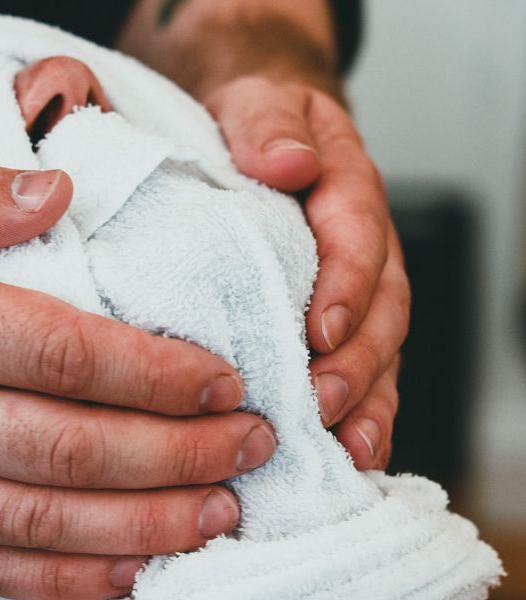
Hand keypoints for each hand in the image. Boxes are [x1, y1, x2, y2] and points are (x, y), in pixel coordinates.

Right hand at [0, 162, 275, 599]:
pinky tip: (129, 574)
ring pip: (43, 523)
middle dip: (179, 452)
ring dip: (145, 522)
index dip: (158, 373)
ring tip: (218, 515)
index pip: (65, 353)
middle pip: (73, 447)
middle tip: (251, 449)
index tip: (222, 381)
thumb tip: (59, 192)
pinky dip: (64, 581)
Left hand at [204, 76, 409, 469]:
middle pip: (381, 310)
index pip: (358, 239)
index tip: (319, 332)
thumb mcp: (256, 104)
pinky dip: (357, 415)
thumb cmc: (256, 129)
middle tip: (325, 404)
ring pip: (378, 353)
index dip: (346, 288)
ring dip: (367, 403)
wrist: (262, 139)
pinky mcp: (336, 326)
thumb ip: (269, 126)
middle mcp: (363, 250)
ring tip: (348, 449)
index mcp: (346, 191)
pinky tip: (342, 457)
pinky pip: (359, 373)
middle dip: (358, 362)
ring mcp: (355, 293)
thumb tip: (287, 162)